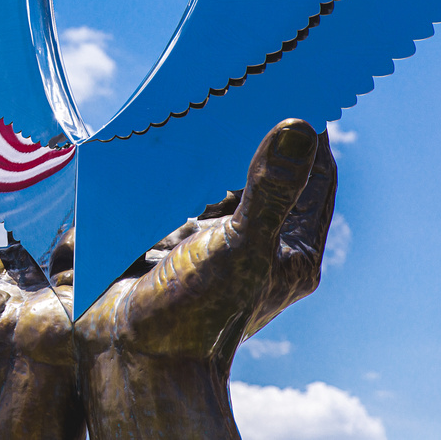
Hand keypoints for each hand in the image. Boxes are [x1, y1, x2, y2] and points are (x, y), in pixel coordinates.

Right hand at [75, 119, 336, 439]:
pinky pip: (172, 197)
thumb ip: (270, 189)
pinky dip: (163, 182)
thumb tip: (301, 125)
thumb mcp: (237, 246)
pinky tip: (150, 164)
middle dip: (246, 137)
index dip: (311, 129)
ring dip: (199, 163)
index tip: (293, 82)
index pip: (319, 171)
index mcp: (291, 248)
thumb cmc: (188, 315)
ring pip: (215, 181)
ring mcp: (211, 246)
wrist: (122, 358)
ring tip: (187, 127)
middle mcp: (257, 245)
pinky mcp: (170, 245)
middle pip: (266, 171)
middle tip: (231, 92)